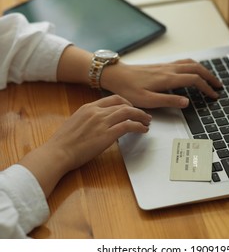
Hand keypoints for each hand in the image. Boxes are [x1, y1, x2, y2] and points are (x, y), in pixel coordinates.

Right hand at [19, 95, 150, 196]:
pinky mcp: (108, 134)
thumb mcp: (75, 123)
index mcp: (88, 107)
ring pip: (128, 113)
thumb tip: (99, 123)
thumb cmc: (63, 143)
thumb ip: (89, 119)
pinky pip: (128, 126)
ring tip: (147, 121)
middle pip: (123, 105)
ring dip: (141, 116)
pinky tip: (143, 130)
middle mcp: (97, 112)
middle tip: (144, 115)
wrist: (58, 152)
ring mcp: (103, 122)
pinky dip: (138, 126)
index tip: (131, 108)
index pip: (113, 99)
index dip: (126, 103)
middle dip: (136, 109)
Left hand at [100, 59, 222, 108]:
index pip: (194, 80)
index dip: (206, 87)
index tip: (214, 95)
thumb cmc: (128, 89)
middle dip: (210, 76)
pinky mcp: (161, 66)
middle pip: (196, 68)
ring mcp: (165, 66)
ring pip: (190, 63)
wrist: (116, 75)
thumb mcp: (147, 100)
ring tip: (210, 78)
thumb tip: (187, 102)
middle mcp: (169, 69)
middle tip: (219, 85)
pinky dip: (194, 66)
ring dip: (203, 70)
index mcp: (167, 78)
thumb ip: (168, 100)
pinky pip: (183, 62)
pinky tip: (193, 71)